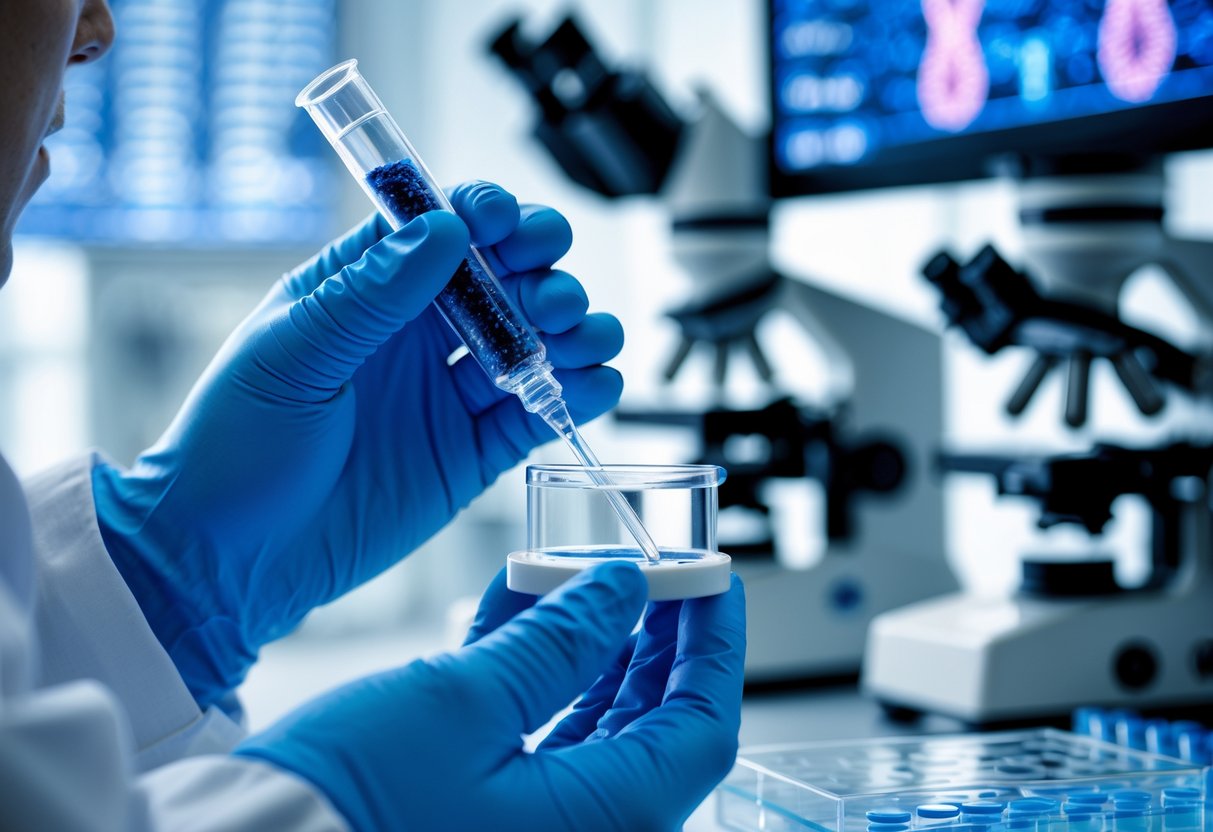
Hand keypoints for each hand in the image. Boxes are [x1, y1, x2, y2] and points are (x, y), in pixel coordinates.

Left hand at [92, 184, 625, 705]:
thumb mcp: (290, 357)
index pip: (438, 230)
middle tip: (550, 293)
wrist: (231, 562)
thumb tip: (445, 227)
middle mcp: (415, 335)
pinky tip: (595, 385)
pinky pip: (538, 414)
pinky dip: (579, 396)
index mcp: (363, 292)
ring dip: (572, 328)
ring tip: (579, 335)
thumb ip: (370, 294)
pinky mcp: (474, 454)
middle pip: (503, 279)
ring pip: (534, 342)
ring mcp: (448, 394)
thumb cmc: (233, 447)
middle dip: (542, 270)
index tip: (505, 222)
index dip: (483, 214)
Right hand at [235, 563, 746, 831]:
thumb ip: (559, 640)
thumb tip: (625, 588)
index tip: (714, 578)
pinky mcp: (481, 808)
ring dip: (595, 644)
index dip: (716, 645)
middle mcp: (582, 828)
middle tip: (653, 565)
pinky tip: (523, 604)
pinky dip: (538, 670)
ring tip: (588, 570)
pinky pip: (536, 733)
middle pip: (654, 721)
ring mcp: (531, 822)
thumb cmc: (352, 806)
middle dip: (658, 635)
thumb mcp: (466, 701)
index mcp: (606, 817)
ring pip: (595, 723)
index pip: (704, 724)